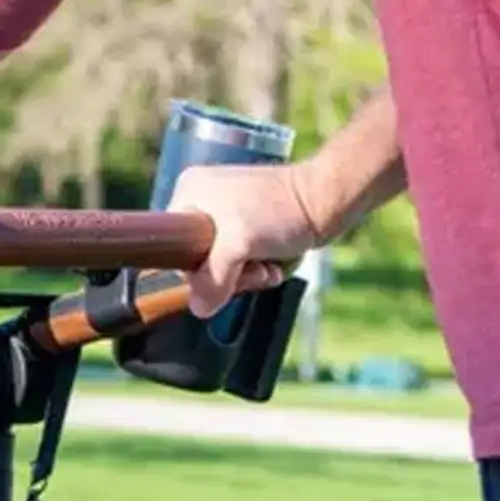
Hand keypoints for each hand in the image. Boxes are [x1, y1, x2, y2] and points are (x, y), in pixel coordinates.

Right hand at [168, 162, 321, 317]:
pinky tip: (273, 265)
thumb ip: (212, 279)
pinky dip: (257, 269)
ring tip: (266, 266)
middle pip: (199, 261)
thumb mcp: (237, 245)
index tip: (221, 273)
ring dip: (247, 276)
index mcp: (190, 192)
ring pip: (223, 266)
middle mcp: (205, 200)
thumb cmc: (281, 211)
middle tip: (251, 269)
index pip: (173, 248)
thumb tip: (199, 308)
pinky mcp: (249, 226)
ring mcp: (227, 214)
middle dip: (228, 276)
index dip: (195, 270)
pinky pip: (242, 261)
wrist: (326, 200)